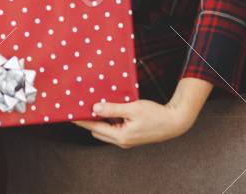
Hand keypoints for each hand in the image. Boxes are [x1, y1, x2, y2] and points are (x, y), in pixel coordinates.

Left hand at [73, 99, 196, 148]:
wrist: (174, 122)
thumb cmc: (156, 115)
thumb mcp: (133, 108)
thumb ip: (113, 108)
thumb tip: (95, 108)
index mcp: (121, 136)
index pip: (95, 128)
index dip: (83, 120)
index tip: (71, 114)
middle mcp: (122, 141)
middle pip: (98, 131)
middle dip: (90, 120)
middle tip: (82, 106)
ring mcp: (126, 140)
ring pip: (106, 130)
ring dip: (100, 119)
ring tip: (94, 105)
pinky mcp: (131, 136)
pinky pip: (114, 128)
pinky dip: (109, 120)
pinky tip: (109, 108)